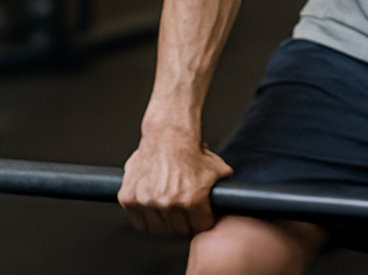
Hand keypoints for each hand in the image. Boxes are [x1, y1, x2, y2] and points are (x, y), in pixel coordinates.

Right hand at [118, 130, 233, 236]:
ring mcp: (147, 201)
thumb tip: (237, 201)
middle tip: (184, 212)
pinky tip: (153, 205)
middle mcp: (168, 203)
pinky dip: (145, 217)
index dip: (202, 222)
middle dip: (184, 223)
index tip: (200, 218)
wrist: (168, 135)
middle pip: (179, 231)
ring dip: (164, 221)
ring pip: (158, 229)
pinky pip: (139, 221)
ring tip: (169, 207)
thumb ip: (226, 189)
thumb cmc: (192, 152)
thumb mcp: (218, 170)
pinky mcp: (129, 198)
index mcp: (191, 200)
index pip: (200, 228)